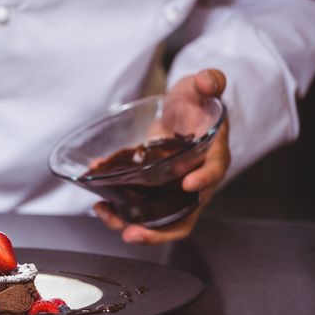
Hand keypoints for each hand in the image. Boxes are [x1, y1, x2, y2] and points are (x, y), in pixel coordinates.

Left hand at [93, 69, 230, 243]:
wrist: (184, 113)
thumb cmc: (196, 102)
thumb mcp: (200, 86)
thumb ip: (209, 81)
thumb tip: (209, 81)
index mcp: (213, 156)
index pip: (214, 172)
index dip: (205, 180)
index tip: (190, 183)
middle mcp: (196, 181)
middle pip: (185, 217)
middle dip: (160, 232)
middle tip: (133, 233)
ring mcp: (174, 190)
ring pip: (159, 220)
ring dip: (133, 225)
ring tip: (105, 215)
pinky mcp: (155, 190)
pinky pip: (141, 208)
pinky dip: (120, 209)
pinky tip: (100, 203)